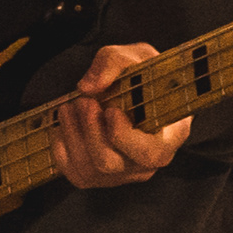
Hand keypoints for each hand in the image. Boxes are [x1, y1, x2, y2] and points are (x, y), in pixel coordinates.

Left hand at [52, 42, 189, 189]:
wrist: (125, 88)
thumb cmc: (137, 75)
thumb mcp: (132, 56)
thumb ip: (113, 63)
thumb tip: (89, 87)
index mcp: (170, 135)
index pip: (150, 153)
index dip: (124, 136)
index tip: (110, 110)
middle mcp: (148, 161)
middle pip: (110, 164)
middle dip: (89, 132)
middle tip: (83, 102)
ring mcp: (123, 172)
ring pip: (88, 169)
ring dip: (72, 134)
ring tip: (71, 105)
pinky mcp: (99, 176)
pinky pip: (72, 171)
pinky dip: (62, 145)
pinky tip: (66, 123)